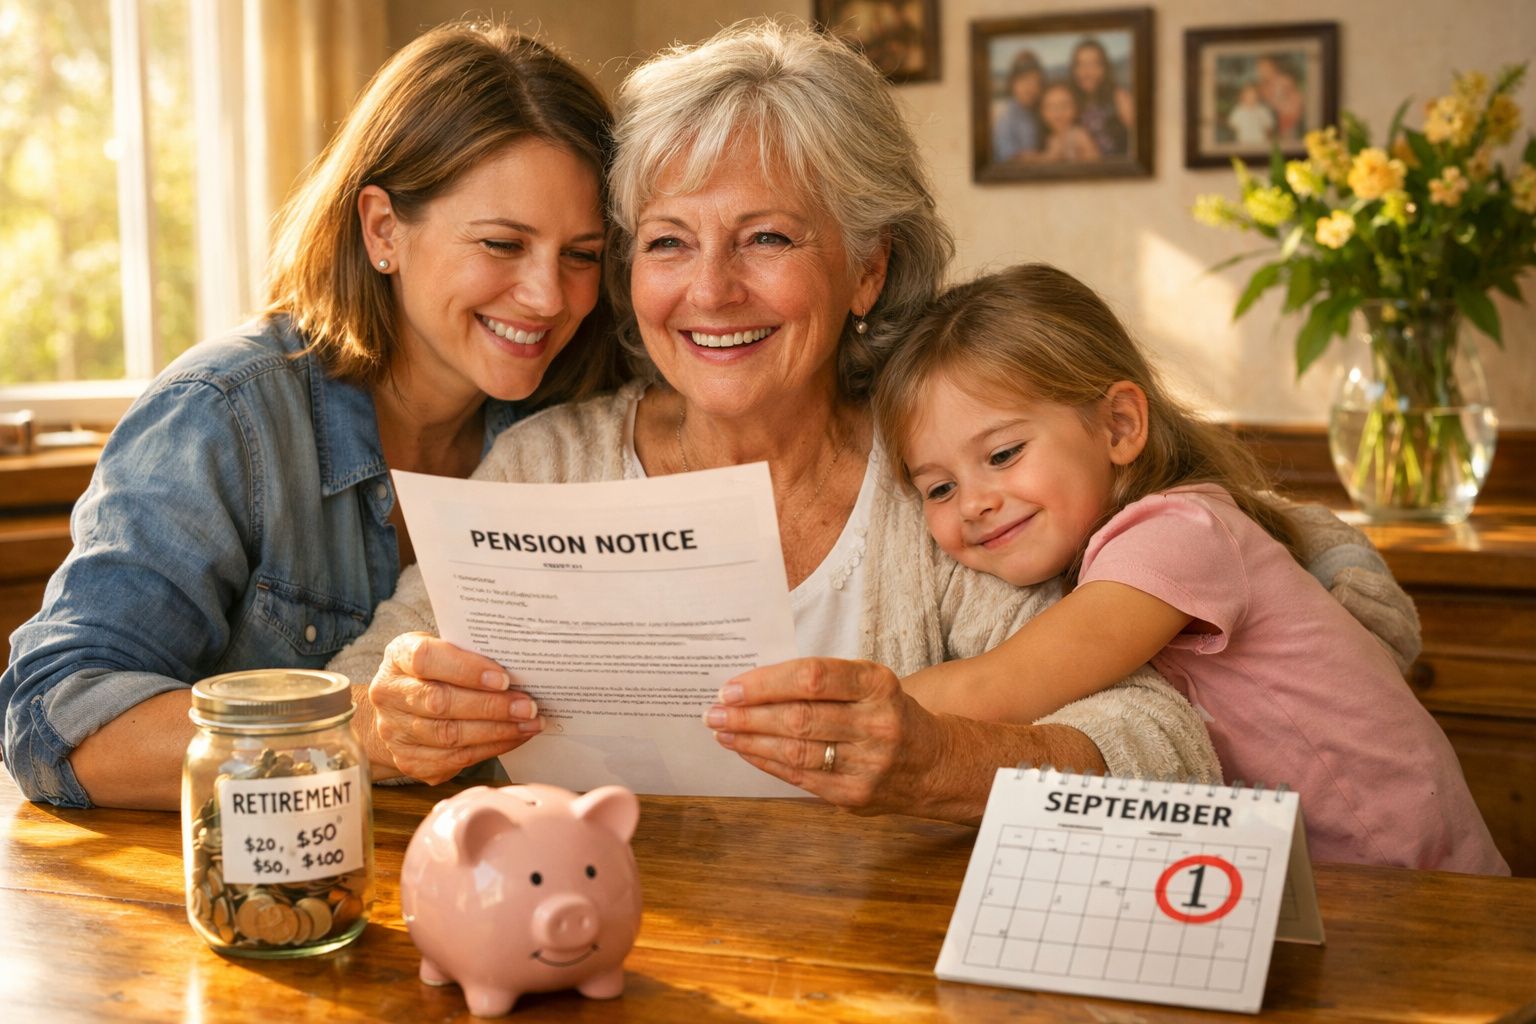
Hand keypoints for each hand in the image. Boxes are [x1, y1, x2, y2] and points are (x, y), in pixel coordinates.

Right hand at [362, 632, 541, 783]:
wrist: (400, 712)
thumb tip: (519, 664)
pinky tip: (514, 738)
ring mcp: (395, 732)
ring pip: (450, 735)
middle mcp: (389, 695)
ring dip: (497, 731)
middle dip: (491, 706)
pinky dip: (491, 748)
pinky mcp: (410, 761)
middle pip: (440, 702)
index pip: (426, 659)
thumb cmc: (434, 673)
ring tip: (529, 723)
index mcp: (398, 657)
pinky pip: (455, 759)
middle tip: (528, 706)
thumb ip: (469, 654)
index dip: (465, 669)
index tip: (503, 678)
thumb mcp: (444, 651)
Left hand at [703, 658, 945, 815]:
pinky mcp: (855, 796)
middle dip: (748, 715)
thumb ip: (821, 682)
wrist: (933, 764)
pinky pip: (799, 778)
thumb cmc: (887, 713)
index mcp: (877, 684)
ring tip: (723, 731)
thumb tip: (753, 686)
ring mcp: (868, 764)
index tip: (731, 687)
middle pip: (799, 717)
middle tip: (714, 712)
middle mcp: (876, 723)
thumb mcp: (868, 683)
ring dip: (750, 741)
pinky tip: (746, 751)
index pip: (812, 677)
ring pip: (795, 751)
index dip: (766, 683)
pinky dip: (767, 763)